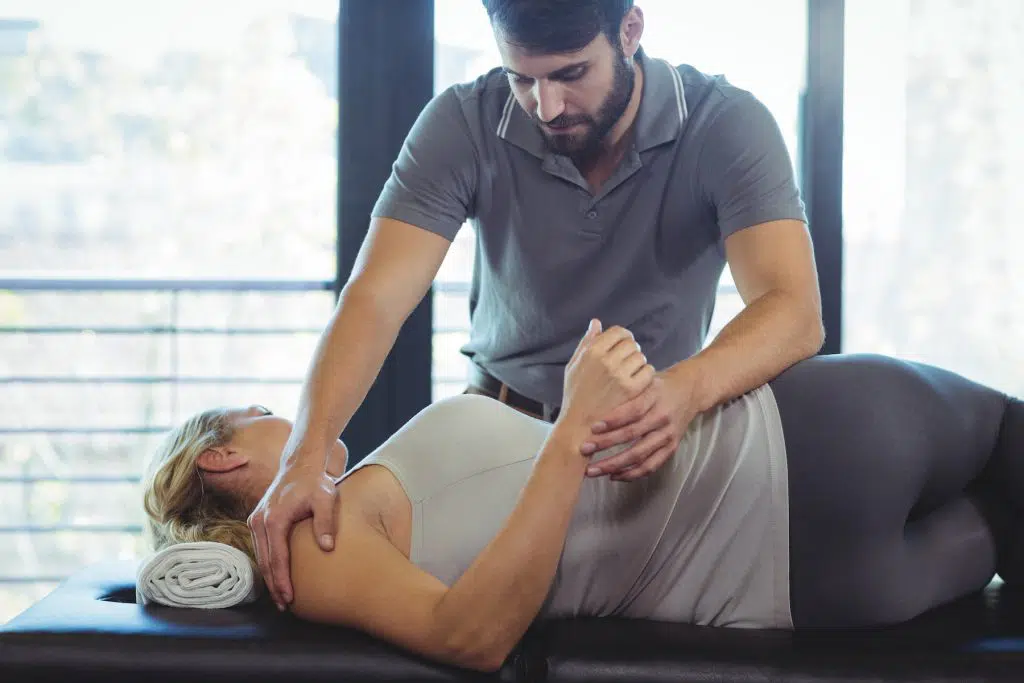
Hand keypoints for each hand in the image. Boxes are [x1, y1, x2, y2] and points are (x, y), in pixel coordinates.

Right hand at [248, 455, 339, 609]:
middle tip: (284, 607)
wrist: (300, 465)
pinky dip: (267, 564)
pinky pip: (261, 547)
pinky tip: (276, 577)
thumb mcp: (326, 499)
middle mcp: (260, 521)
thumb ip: (326, 522)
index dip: (282, 581)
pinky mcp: (257, 520)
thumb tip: (327, 547)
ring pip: (260, 556)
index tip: (289, 599)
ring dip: (269, 578)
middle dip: (274, 586)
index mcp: (274, 519)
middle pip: (265, 562)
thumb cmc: (316, 482)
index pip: (277, 558)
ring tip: (280, 598)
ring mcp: (256, 520)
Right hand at [558, 319, 655, 434]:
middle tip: (627, 362)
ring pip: (641, 357)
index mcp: (592, 352)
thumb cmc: (575, 396)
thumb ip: (586, 342)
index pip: (618, 332)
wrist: (580, 426)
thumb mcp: (574, 366)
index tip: (623, 345)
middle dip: (631, 350)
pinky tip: (638, 382)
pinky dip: (646, 375)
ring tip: (630, 374)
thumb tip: (596, 322)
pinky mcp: (632, 390)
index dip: (623, 337)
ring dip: (638, 363)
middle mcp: (607, 361)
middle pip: (631, 344)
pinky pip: (648, 372)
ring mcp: (621, 375)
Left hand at [581, 369, 698, 481]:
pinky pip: (651, 466)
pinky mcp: (671, 448)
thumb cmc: (658, 385)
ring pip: (640, 455)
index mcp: (655, 397)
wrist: (690, 391)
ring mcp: (668, 435)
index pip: (633, 410)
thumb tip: (594, 405)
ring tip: (593, 470)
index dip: (613, 420)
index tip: (592, 427)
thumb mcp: (644, 380)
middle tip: (584, 449)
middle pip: (633, 434)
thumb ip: (625, 392)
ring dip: (615, 465)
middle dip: (606, 444)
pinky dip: (632, 474)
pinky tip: (614, 475)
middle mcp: (662, 418)